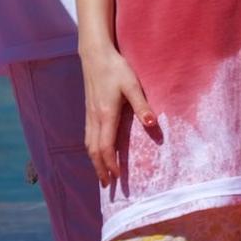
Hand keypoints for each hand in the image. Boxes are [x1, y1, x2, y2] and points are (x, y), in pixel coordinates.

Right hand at [79, 44, 155, 185]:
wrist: (95, 55)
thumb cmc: (116, 69)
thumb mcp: (132, 85)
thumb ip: (142, 105)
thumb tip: (152, 125)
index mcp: (106, 115)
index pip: (105, 147)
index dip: (110, 164)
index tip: (116, 177)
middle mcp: (95, 118)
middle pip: (94, 151)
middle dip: (100, 168)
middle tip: (107, 185)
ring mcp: (89, 115)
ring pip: (89, 144)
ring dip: (94, 161)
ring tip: (101, 173)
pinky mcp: (89, 111)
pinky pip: (88, 136)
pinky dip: (92, 149)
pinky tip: (96, 152)